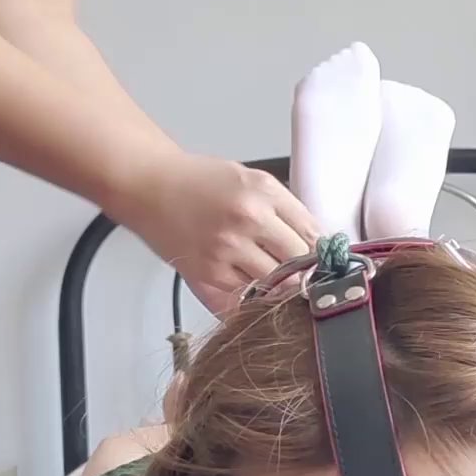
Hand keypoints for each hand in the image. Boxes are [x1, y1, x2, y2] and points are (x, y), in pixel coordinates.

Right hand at [109, 149, 318, 315]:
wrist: (150, 187)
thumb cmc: (199, 182)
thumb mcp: (251, 180)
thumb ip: (285, 209)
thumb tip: (318, 243)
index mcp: (263, 192)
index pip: (312, 233)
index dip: (322, 252)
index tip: (325, 261)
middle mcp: (248, 220)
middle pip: (299, 262)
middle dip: (305, 272)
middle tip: (305, 276)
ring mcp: (227, 249)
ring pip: (275, 285)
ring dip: (281, 287)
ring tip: (277, 282)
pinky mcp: (208, 273)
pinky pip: (246, 296)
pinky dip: (253, 295)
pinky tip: (251, 284)